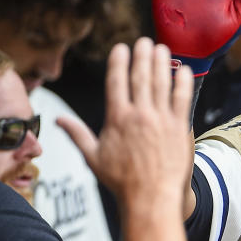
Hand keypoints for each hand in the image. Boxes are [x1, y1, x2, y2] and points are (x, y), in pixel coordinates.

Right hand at [58, 38, 194, 204]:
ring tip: (162, 48)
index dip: (119, 61)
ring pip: (162, 83)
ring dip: (162, 63)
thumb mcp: (93, 157)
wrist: (151, 198)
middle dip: (142, 55)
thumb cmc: (121, 181)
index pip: (116, 81)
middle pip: (141, 76)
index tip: (121, 47)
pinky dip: (183, 82)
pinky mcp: (180, 128)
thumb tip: (56, 121)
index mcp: (117, 118)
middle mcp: (139, 115)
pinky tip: (184, 70)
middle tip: (145, 41)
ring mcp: (161, 120)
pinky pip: (183, 99)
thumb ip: (77, 134)